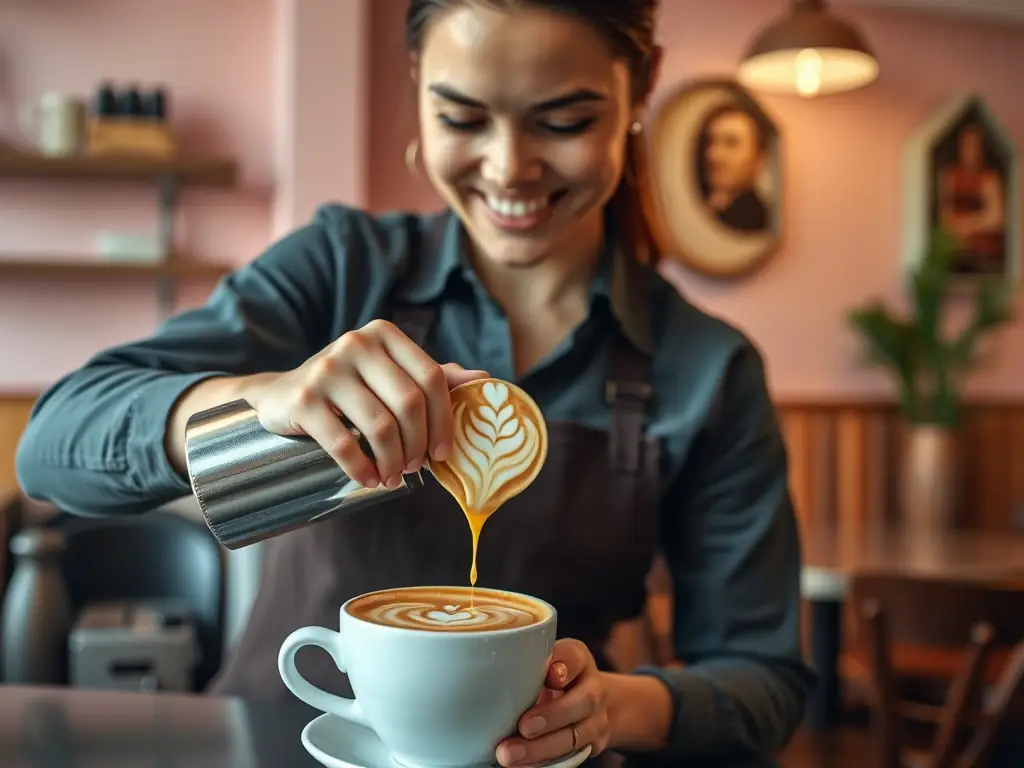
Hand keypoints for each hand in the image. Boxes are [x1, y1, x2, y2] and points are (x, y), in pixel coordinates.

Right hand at [242, 319, 487, 488]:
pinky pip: (343, 443)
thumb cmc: (349, 388)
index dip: (444, 420)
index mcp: (384, 334)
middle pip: (409, 403)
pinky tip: (369, 480)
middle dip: (419, 445)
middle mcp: (356, 344)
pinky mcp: (303, 399)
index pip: (432, 378)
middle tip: (416, 469)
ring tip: (394, 477)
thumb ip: (433, 377)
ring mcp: (327, 369)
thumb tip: (485, 379)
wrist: (280, 395)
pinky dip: (361, 469)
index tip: (444, 453)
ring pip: (380, 426)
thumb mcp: (390, 375)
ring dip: (393, 462)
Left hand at [496, 639, 609, 765]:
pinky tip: (520, 764)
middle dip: (552, 716)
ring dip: (541, 748)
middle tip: (523, 727)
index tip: (549, 677)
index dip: (565, 667)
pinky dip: (542, 762)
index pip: (575, 657)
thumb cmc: (557, 678)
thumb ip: (530, 663)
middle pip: (583, 701)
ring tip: (509, 754)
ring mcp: (596, 721)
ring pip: (575, 736)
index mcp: (579, 661)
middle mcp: (593, 689)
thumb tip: (490, 672)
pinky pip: (569, 757)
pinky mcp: (591, 746)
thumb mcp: (548, 662)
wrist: (593, 706)